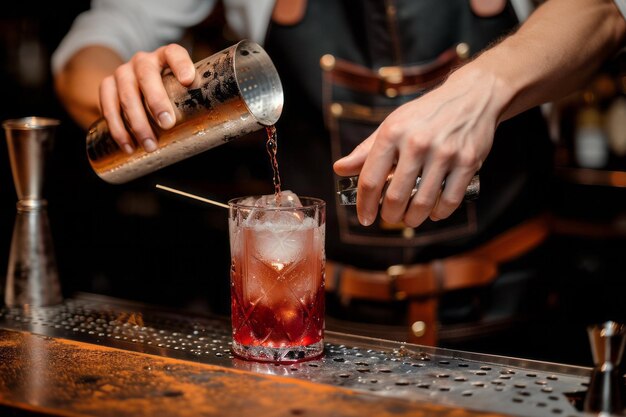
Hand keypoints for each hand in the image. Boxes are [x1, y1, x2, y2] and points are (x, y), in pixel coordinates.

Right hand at [99, 44, 195, 152]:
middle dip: (157, 101)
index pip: (174, 53)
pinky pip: (108, 106)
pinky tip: (128, 146)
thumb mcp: (180, 89)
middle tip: (168, 124)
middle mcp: (142, 61)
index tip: (188, 80)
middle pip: (147, 76)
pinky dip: (118, 128)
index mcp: (165, 56)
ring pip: (126, 94)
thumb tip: (211, 126)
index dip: (181, 64)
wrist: (134, 83)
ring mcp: (123, 72)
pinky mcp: (107, 86)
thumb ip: (191, 98)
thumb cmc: (168, 90)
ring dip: (138, 123)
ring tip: (150, 145)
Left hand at [333, 67, 503, 226]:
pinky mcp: (468, 161)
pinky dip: (438, 213)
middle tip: (390, 218)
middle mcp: (417, 142)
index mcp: (392, 133)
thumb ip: (366, 150)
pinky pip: (449, 200)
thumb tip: (339, 169)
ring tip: (410, 219)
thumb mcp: (392, 125)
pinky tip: (433, 213)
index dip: (365, 205)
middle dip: (390, 216)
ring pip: (423, 203)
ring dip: (413, 219)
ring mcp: (445, 152)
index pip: (370, 179)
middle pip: (396, 197)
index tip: (365, 218)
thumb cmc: (424, 115)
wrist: (472, 96)